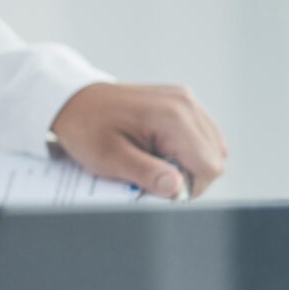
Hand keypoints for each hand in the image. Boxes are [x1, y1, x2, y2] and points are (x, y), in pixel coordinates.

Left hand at [51, 83, 226, 200]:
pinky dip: (187, 149)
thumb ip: (146, 173)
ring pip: (213, 147)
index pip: (209, 166)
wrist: (74, 100)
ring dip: (189, 162)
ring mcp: (186, 100)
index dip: (188, 187)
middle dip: (188, 175)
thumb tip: (177, 189)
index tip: (160, 187)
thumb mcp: (109, 158)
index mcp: (173, 117)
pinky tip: (160, 149)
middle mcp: (186, 104)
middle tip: (153, 174)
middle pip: (214, 158)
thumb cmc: (87, 128)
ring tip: (154, 160)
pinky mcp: (182, 102)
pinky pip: (202, 135)